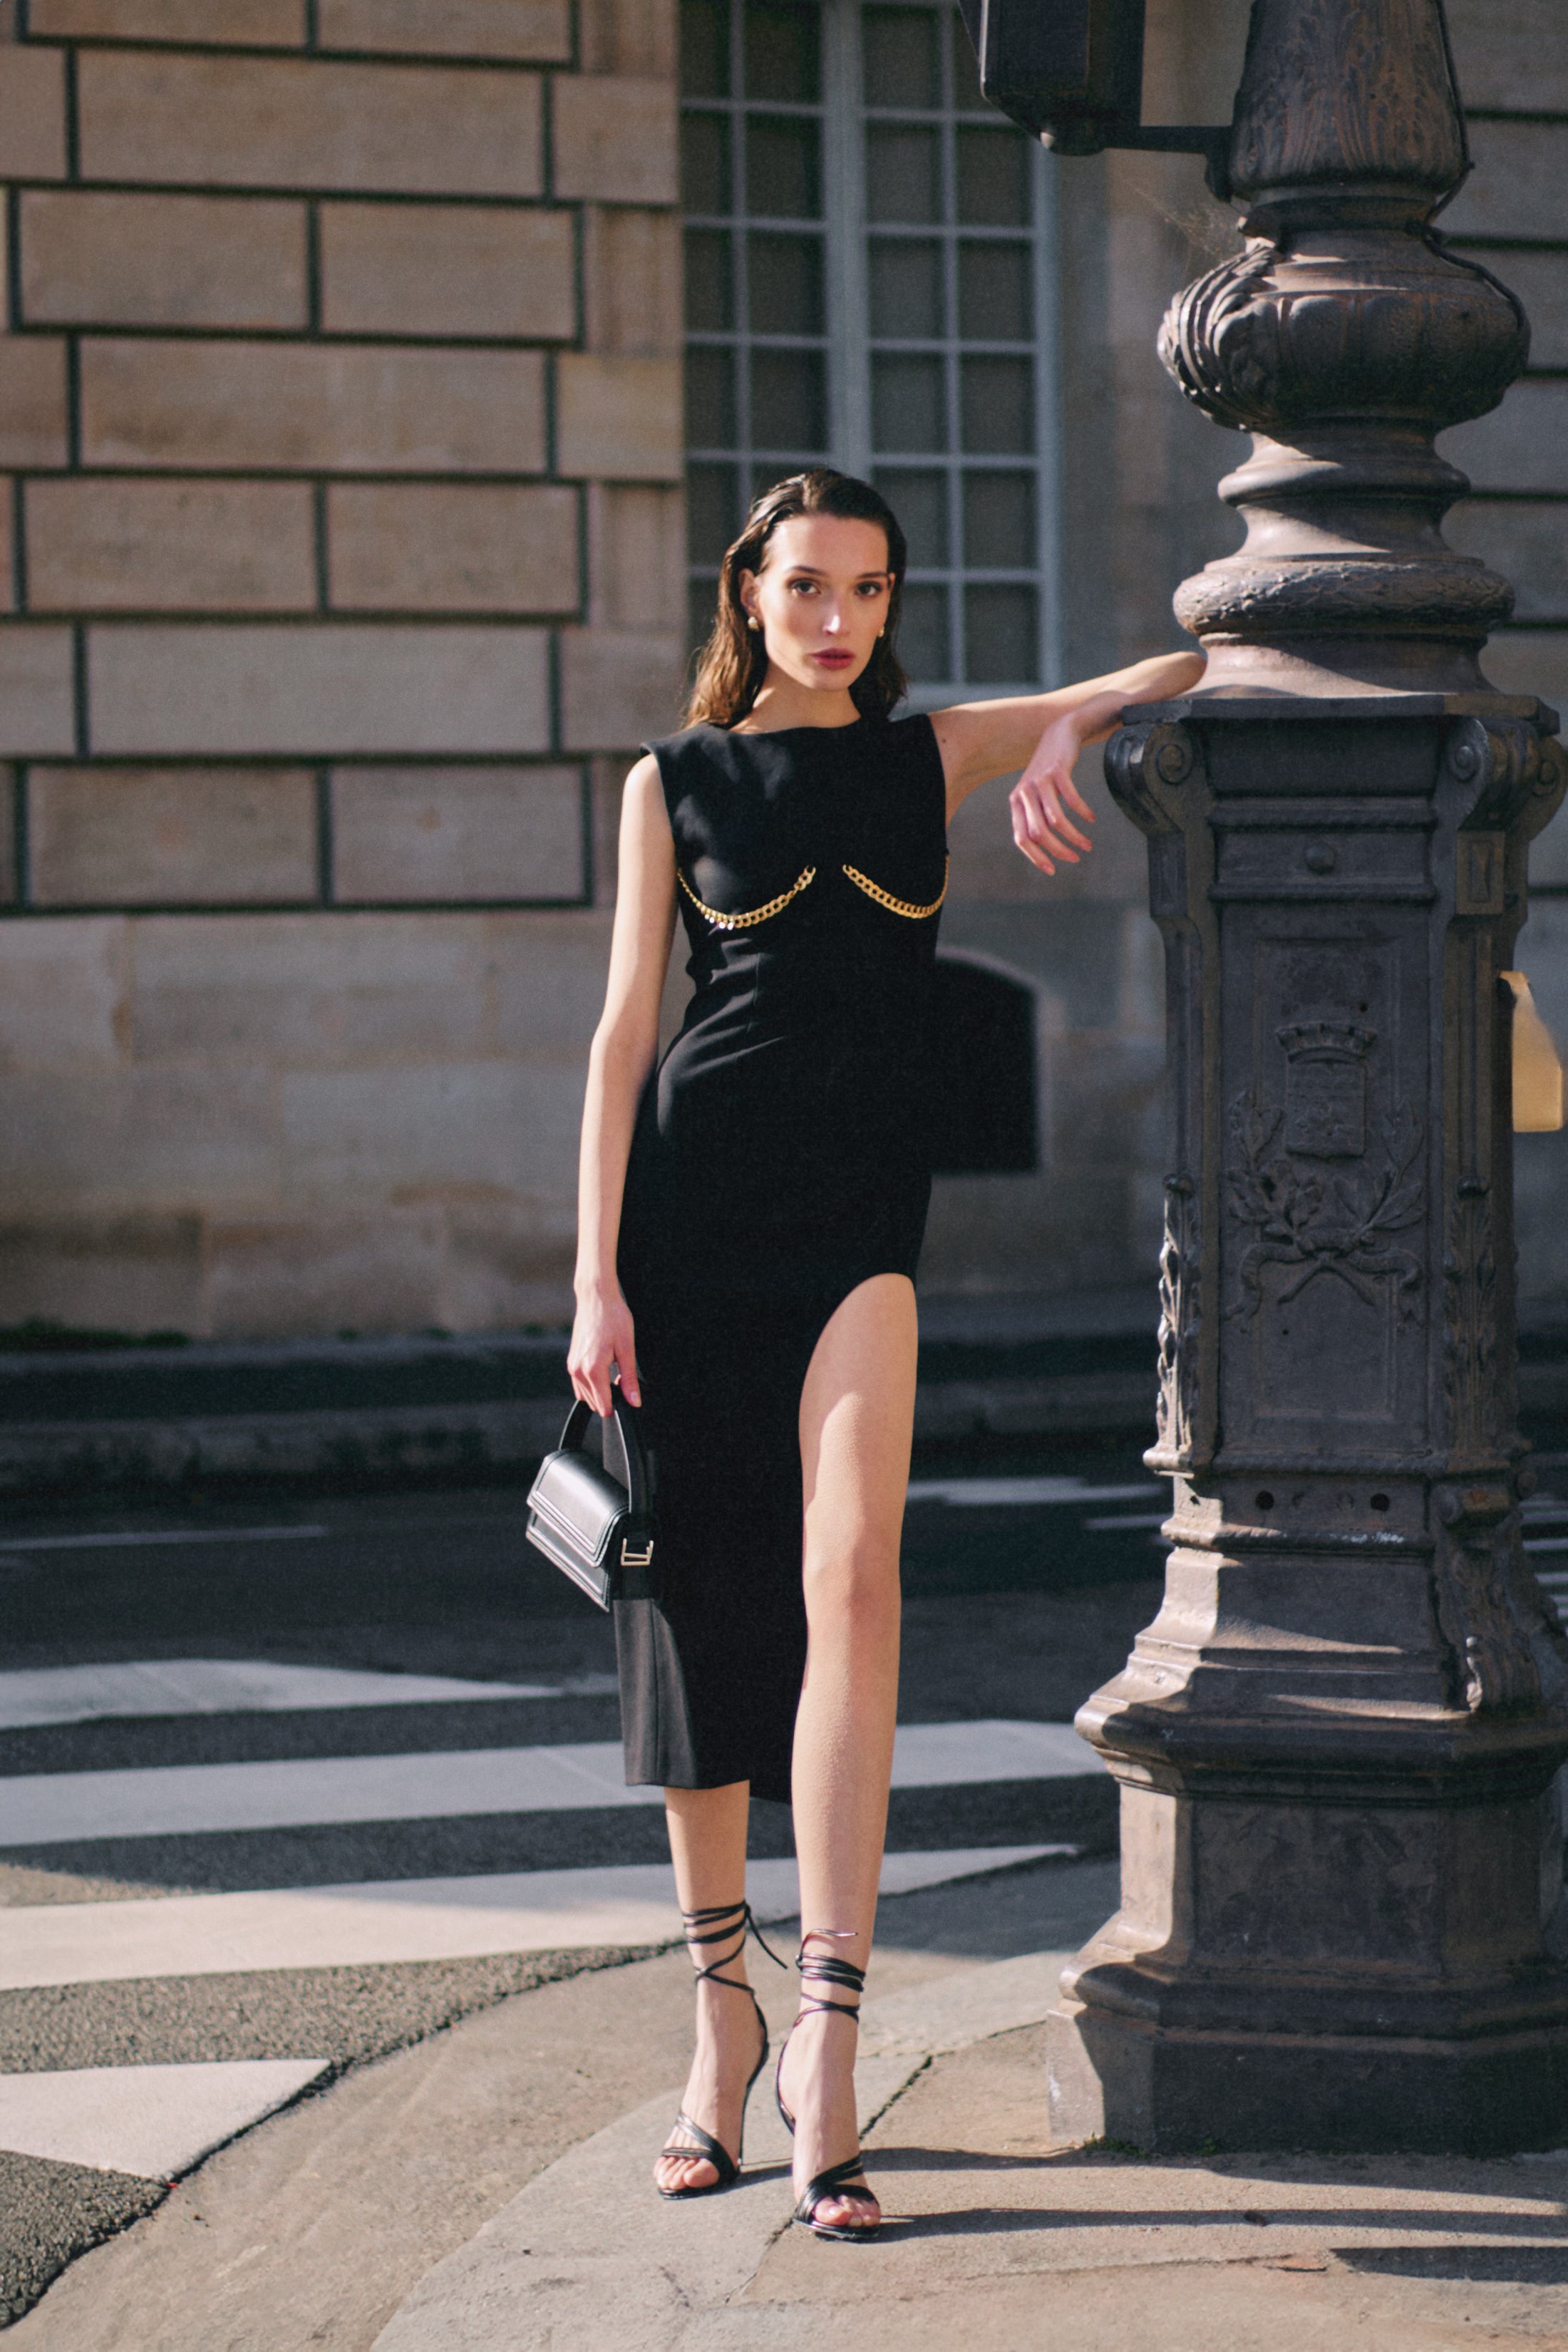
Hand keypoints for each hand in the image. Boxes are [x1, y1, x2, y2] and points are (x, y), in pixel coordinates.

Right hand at [568, 1285, 640, 1413]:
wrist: (596, 1298)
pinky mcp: (571, 1362)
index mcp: (593, 1370)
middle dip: (609, 1397)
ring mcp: (572, 1367)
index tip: (627, 1393)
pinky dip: (591, 1384)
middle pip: (594, 1403)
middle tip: (622, 1376)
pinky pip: (579, 1385)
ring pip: (585, 1396)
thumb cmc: (613, 1318)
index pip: (603, 1405)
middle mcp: (578, 1371)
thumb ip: (629, 1379)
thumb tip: (634, 1401)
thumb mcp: (627, 1349)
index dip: (617, 1405)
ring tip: (613, 1370)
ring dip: (600, 1391)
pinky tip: (603, 1368)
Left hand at [1009, 717, 1095, 875]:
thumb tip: (1044, 847)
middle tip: (1076, 858)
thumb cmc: (1049, 770)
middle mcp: (1024, 793)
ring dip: (1074, 836)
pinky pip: (1071, 800)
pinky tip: (1091, 819)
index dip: (1036, 857)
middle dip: (1059, 851)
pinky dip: (1083, 812)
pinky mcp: (1057, 771)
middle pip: (1039, 834)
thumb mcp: (1037, 794)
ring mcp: (1039, 782)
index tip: (1052, 870)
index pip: (1022, 839)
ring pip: (1055, 820)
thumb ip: (1036, 816)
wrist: (1059, 734)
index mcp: (1016, 803)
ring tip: (1087, 844)